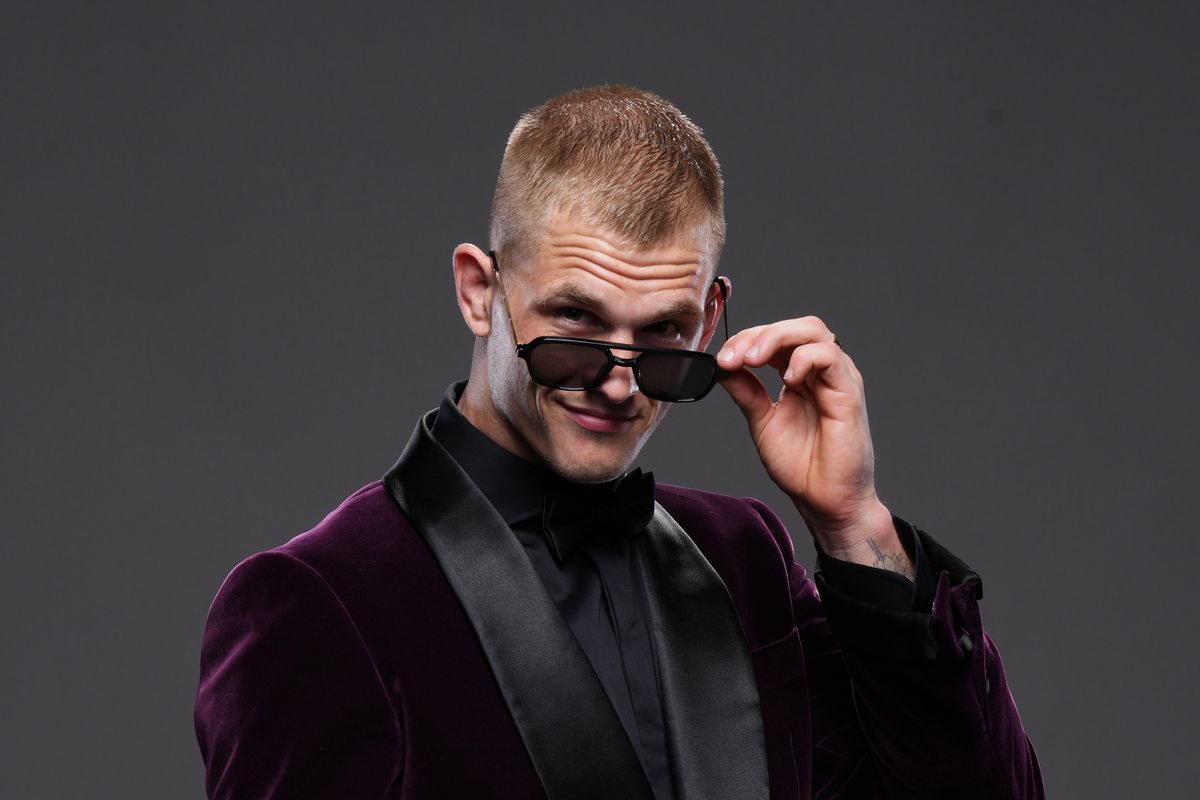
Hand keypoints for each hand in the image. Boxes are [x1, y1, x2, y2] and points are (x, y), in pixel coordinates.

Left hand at [716, 316, 905, 569]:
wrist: (824, 500)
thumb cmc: (802, 466)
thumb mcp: (762, 421)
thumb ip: (746, 391)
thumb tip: (723, 366)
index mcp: (800, 377)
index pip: (776, 339)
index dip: (747, 340)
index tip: (722, 359)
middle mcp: (820, 373)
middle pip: (796, 327)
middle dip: (760, 334)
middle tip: (734, 355)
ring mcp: (837, 379)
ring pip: (813, 332)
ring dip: (777, 338)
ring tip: (754, 360)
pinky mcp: (849, 392)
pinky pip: (831, 356)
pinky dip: (804, 358)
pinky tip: (788, 380)